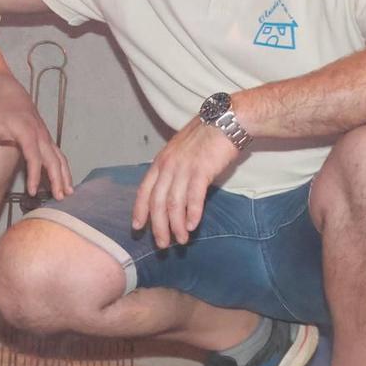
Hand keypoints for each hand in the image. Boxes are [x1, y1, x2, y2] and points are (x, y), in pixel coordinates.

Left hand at [0, 87, 73, 198]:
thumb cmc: (1, 113)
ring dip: (66, 176)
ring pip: (60, 159)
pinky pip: (60, 157)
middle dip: (58, 179)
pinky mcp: (49, 141)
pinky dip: (64, 170)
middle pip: (53, 161)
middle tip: (59, 198)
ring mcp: (47, 139)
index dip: (34, 175)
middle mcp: (42, 138)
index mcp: (28, 135)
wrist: (14, 97)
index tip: (32, 191)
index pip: (34, 158)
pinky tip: (66, 183)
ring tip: (68, 194)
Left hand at [132, 118, 242, 246]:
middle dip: (158, 227)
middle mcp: (168, 165)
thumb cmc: (207, 137)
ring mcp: (184, 167)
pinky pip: (193, 197)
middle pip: (157, 203)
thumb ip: (173, 170)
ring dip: (176, 226)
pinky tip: (192, 226)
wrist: (227, 120)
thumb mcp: (181, 152)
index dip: (139, 211)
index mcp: (160, 161)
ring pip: (174, 204)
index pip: (144, 191)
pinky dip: (192, 214)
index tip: (137, 228)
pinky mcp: (202, 170)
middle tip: (162, 245)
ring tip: (181, 240)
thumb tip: (170, 192)